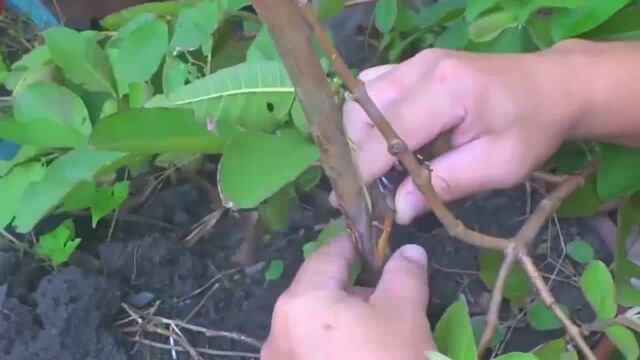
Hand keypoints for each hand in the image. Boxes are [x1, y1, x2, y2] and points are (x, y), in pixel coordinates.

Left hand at [260, 234, 435, 359]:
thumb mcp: (405, 313)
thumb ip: (404, 273)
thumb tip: (408, 251)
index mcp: (301, 302)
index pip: (329, 255)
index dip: (357, 245)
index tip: (379, 243)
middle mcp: (278, 331)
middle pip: (319, 291)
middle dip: (355, 288)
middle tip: (390, 297)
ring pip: (314, 324)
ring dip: (345, 320)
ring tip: (381, 335)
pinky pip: (310, 351)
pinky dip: (334, 346)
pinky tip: (362, 356)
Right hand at [341, 43, 587, 223]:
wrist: (554, 85)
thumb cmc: (533, 128)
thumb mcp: (501, 166)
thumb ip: (447, 184)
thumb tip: (399, 209)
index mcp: (448, 92)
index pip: (388, 135)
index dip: (368, 172)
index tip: (363, 205)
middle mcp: (422, 68)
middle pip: (361, 114)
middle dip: (358, 156)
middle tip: (372, 188)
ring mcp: (414, 62)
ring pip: (359, 100)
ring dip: (359, 137)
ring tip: (378, 167)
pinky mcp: (413, 63)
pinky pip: (371, 88)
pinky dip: (368, 117)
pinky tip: (386, 138)